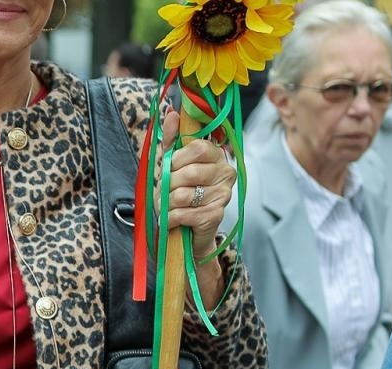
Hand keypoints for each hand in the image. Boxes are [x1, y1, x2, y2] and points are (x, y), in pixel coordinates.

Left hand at [158, 111, 235, 257]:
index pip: (198, 147)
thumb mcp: (171, 165)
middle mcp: (226, 172)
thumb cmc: (178, 195)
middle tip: (166, 193)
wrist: (185, 231)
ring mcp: (223, 194)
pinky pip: (183, 213)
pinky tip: (173, 220)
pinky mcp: (216, 215)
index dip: (177, 159)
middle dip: (168, 185)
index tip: (170, 168)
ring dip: (167, 204)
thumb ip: (171, 140)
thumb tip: (172, 113)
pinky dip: (170, 218)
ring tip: (169, 207)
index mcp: (216, 156)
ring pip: (182, 194)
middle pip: (188, 172)